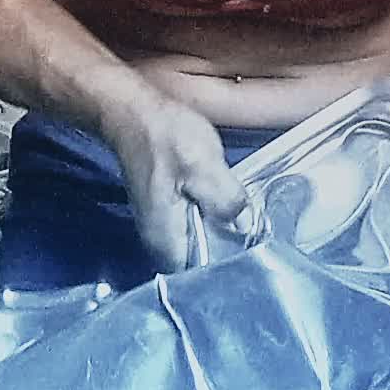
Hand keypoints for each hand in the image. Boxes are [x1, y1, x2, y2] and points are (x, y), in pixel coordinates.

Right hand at [102, 97, 250, 270]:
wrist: (133, 112)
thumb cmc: (164, 137)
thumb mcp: (206, 167)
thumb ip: (228, 201)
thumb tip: (246, 226)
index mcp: (166, 240)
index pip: (199, 278)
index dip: (227, 268)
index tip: (252, 254)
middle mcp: (159, 242)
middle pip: (200, 261)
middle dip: (227, 249)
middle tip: (256, 234)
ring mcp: (161, 227)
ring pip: (199, 241)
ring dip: (221, 231)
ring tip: (246, 219)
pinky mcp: (166, 210)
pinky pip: (195, 224)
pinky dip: (211, 216)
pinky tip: (227, 204)